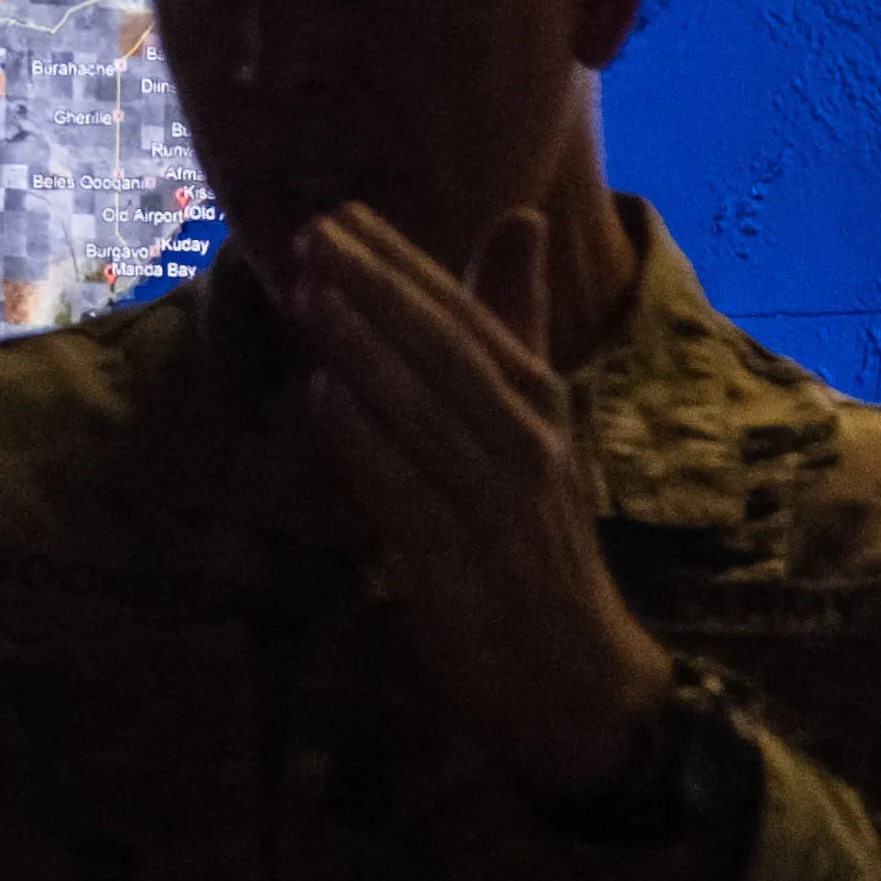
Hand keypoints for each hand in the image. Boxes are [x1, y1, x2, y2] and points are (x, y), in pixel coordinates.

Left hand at [276, 205, 672, 797]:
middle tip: (311, 234)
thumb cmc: (537, 532)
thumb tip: (520, 217)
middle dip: (379, 289)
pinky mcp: (462, 562)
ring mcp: (497, 502)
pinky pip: (409, 490)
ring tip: (308, 293)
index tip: (341, 213)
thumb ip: (516, 319)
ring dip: (366, 350)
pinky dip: (368, 441)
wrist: (572, 667)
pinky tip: (322, 396)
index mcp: (540, 399)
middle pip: (448, 351)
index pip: (467, 315)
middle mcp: (528, 441)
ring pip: (427, 411)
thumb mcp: (535, 417)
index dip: (404, 263)